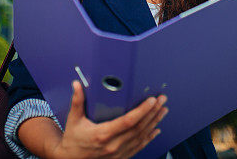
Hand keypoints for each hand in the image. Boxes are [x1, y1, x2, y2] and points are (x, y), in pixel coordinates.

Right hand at [50, 81, 166, 158]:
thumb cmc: (73, 140)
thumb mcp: (73, 119)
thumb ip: (77, 101)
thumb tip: (77, 84)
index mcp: (103, 134)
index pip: (128, 121)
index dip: (142, 110)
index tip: (151, 100)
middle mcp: (113, 145)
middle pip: (139, 128)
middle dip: (153, 113)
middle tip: (162, 100)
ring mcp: (119, 153)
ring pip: (141, 137)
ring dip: (154, 123)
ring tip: (163, 110)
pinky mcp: (121, 157)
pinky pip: (139, 147)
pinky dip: (149, 138)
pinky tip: (156, 129)